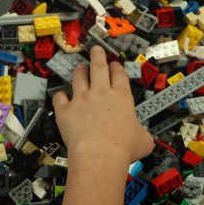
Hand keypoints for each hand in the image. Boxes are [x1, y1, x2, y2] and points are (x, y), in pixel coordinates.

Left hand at [52, 46, 153, 164]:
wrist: (99, 154)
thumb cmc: (123, 148)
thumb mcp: (144, 141)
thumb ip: (142, 133)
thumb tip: (143, 137)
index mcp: (121, 97)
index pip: (119, 75)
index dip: (116, 67)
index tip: (114, 64)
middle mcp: (100, 94)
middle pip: (98, 68)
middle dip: (98, 57)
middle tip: (96, 50)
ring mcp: (81, 100)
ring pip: (78, 79)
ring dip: (79, 71)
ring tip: (79, 66)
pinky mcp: (65, 110)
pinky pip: (60, 98)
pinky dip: (60, 95)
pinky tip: (60, 95)